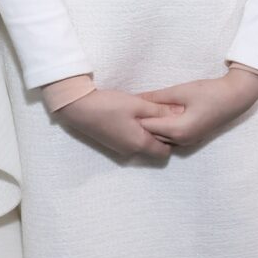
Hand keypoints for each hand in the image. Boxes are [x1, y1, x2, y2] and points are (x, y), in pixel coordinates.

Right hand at [57, 87, 183, 158]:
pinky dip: (136, 133)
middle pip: (154, 149)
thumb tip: (179, 115)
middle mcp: (130, 151)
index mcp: (139, 144)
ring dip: (147, 133)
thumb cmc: (109, 105)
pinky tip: (132, 117)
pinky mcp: (112, 143)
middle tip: (160, 116)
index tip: (173, 124)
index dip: (172, 140)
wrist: (78, 108)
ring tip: (146, 114)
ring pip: (142, 145)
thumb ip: (159, 112)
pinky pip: (131, 142)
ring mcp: (120, 149)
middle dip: (160, 136)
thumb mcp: (138, 105)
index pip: (165, 152)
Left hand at [138, 69, 257, 146]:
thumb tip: (136, 98)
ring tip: (139, 113)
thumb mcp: (181, 91)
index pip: (148, 127)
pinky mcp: (192, 138)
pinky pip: (170, 137)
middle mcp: (182, 140)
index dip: (135, 117)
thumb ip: (157, 97)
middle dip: (140, 124)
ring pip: (161, 138)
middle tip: (127, 110)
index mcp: (178, 130)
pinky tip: (156, 117)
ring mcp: (188, 141)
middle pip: (152, 136)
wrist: (236, 97)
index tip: (124, 107)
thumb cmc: (210, 92)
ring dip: (151, 127)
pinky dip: (161, 129)